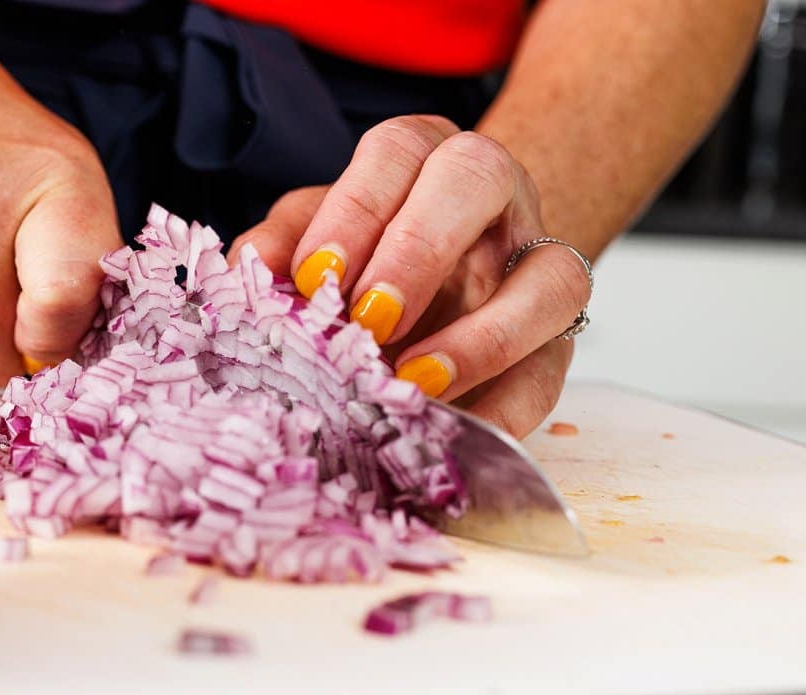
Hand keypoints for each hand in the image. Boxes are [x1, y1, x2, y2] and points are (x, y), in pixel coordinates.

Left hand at [232, 115, 591, 437]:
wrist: (441, 289)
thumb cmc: (369, 257)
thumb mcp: (317, 237)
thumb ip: (285, 243)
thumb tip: (249, 269)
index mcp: (424, 157)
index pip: (398, 151)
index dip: (355, 211)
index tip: (314, 277)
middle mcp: (493, 196)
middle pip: (478, 180)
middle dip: (419, 250)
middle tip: (368, 320)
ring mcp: (537, 265)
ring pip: (552, 278)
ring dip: (482, 337)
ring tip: (416, 383)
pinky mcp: (556, 341)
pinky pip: (550, 371)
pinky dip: (505, 409)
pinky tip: (453, 432)